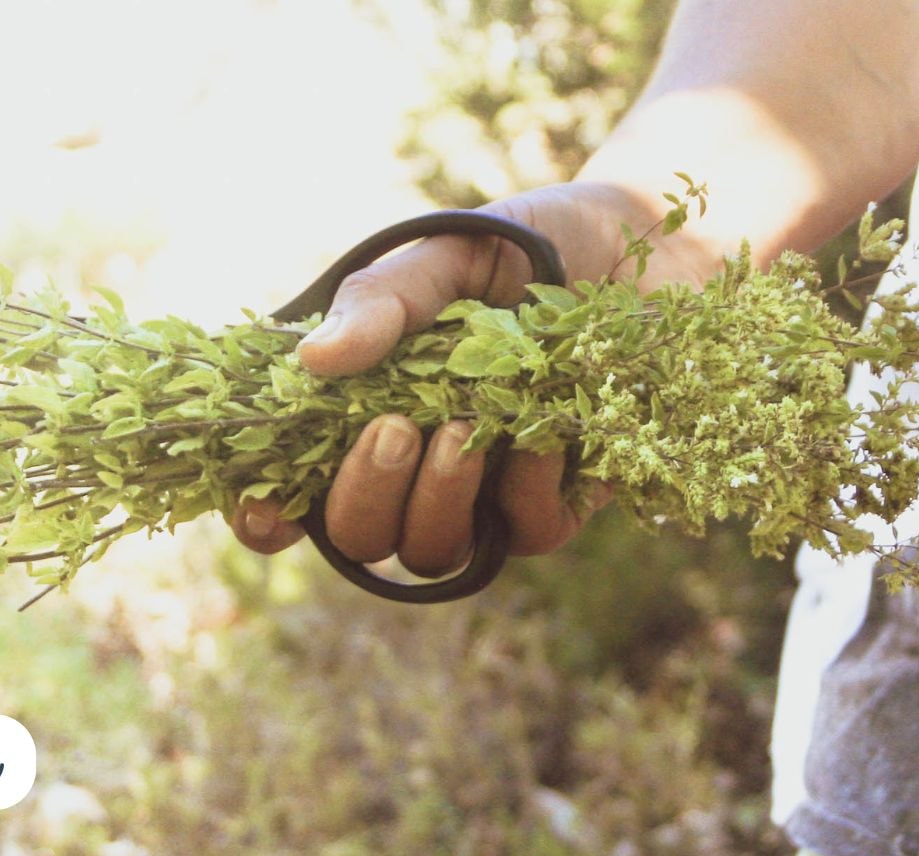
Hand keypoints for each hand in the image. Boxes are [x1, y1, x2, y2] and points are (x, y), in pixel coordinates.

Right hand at [227, 181, 712, 574]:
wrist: (653, 243)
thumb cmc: (533, 245)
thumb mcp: (445, 256)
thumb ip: (380, 303)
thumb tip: (311, 363)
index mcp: (369, 406)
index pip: (297, 489)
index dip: (265, 515)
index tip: (265, 508)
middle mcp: (419, 461)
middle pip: (358, 535)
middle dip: (364, 497)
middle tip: (396, 430)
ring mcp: (488, 490)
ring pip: (431, 550)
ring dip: (436, 499)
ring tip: (462, 427)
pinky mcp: (562, 499)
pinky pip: (524, 532)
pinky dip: (524, 488)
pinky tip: (544, 429)